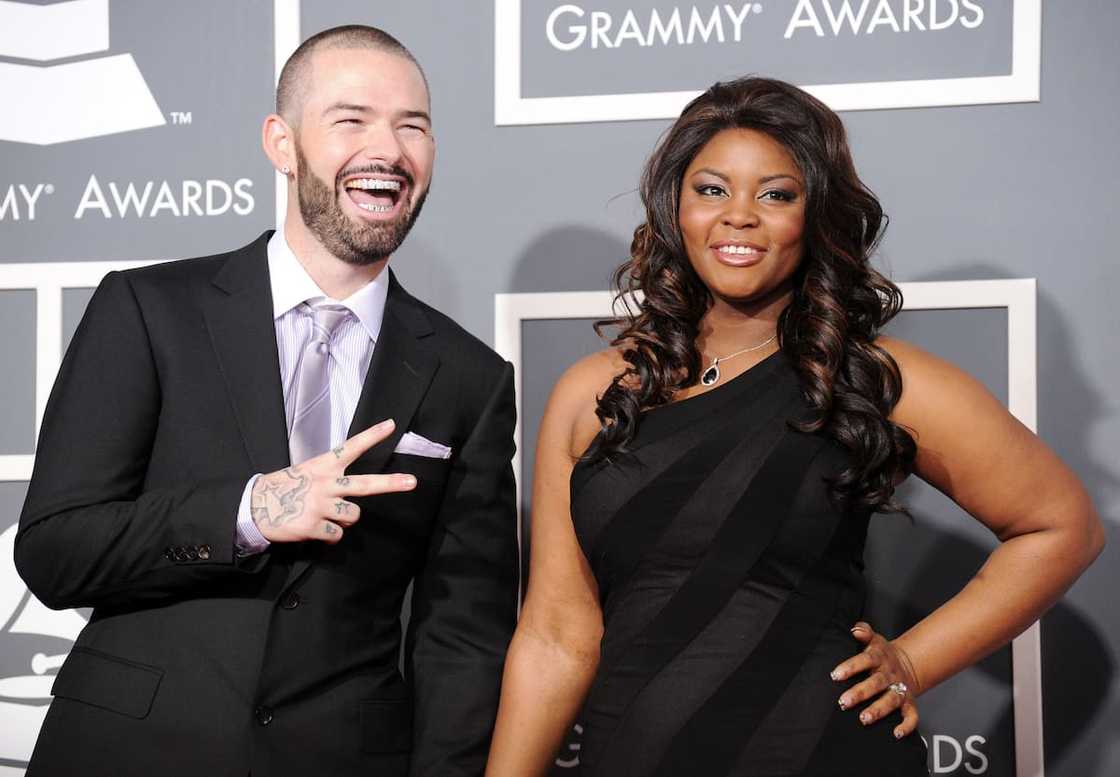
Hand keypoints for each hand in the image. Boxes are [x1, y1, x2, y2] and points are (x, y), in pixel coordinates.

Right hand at [250, 419, 415, 543]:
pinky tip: (316, 530)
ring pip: (352, 516)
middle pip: (364, 484)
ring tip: (326, 516)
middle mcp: (325, 484)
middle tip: (412, 482)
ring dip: (344, 519)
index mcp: (323, 466)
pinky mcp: (313, 526)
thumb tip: (349, 497)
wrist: (254, 507)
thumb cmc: (284, 488)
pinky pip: (336, 535)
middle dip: (390, 484)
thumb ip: (329, 479)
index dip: (372, 436)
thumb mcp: (305, 472)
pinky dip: (330, 536)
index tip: (391, 425)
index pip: (351, 448)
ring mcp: (319, 506)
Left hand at [831, 621, 920, 739]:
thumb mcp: (874, 639)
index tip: (835, 675)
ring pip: (891, 700)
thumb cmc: (881, 653)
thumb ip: (864, 631)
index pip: (864, 660)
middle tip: (843, 702)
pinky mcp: (909, 702)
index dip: (851, 667)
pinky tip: (896, 733)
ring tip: (863, 719)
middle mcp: (890, 674)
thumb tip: (855, 629)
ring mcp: (901, 688)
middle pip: (876, 683)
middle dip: (860, 693)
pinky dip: (907, 726)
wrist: (907, 663)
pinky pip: (912, 715)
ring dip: (878, 710)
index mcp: (879, 657)